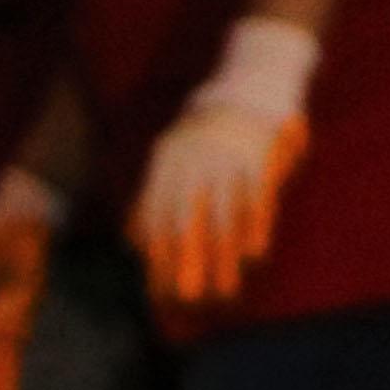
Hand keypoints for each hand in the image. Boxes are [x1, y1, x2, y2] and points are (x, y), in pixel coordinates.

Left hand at [132, 19, 320, 316]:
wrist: (246, 90)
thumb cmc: (203, 136)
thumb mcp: (170, 160)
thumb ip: (151, 199)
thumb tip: (131, 241)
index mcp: (166, 164)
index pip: (157, 217)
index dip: (157, 256)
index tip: (159, 291)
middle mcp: (193, 162)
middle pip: (187, 219)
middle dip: (186, 261)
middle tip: (188, 299)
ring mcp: (226, 158)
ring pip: (223, 214)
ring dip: (222, 256)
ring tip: (225, 290)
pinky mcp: (257, 157)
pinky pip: (255, 197)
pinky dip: (255, 226)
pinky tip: (254, 255)